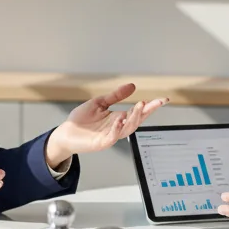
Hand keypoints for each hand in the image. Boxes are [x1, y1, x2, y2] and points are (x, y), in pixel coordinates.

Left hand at [44, 83, 169, 163]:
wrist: (66, 133)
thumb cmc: (82, 120)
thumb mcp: (100, 103)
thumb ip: (115, 96)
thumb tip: (132, 86)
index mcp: (118, 118)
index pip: (138, 112)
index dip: (150, 106)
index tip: (163, 100)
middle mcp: (117, 127)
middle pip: (137, 120)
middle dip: (147, 111)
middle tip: (155, 102)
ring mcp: (111, 136)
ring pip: (128, 128)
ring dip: (135, 118)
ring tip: (140, 106)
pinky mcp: (101, 143)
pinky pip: (112, 136)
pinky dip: (117, 129)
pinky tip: (121, 119)